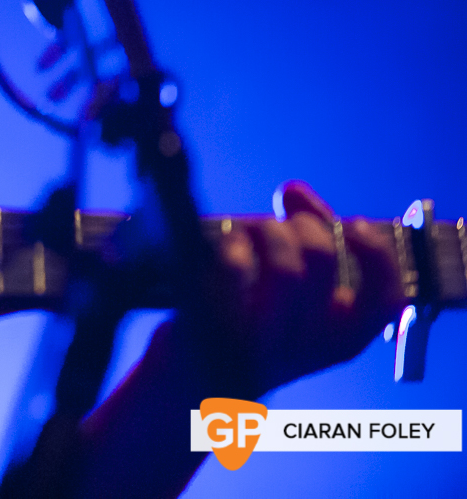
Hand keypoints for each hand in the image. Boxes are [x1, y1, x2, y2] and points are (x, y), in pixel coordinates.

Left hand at [207, 180, 405, 394]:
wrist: (189, 384)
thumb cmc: (244, 324)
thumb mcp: (290, 295)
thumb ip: (306, 242)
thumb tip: (295, 193)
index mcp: (340, 339)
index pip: (387, 299)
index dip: (376, 254)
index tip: (352, 223)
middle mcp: (309, 346)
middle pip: (322, 260)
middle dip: (298, 225)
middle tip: (274, 227)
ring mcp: (265, 343)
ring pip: (284, 267)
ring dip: (263, 230)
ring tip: (246, 232)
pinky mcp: (218, 332)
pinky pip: (235, 274)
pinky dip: (231, 245)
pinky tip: (224, 245)